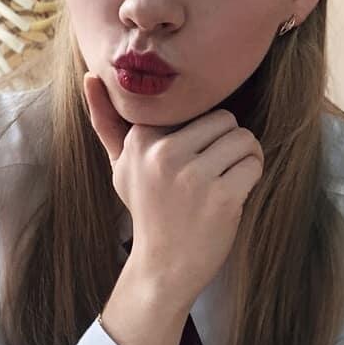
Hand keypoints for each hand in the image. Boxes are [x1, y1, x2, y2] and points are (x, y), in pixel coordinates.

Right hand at [84, 73, 263, 307]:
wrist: (162, 269)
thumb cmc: (147, 211)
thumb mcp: (121, 167)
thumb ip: (106, 122)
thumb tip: (90, 75)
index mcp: (141, 140)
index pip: (194, 107)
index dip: (201, 133)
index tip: (188, 161)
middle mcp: (163, 154)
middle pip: (225, 119)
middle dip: (227, 142)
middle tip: (214, 170)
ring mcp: (192, 176)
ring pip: (243, 139)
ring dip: (244, 158)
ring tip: (227, 179)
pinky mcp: (221, 197)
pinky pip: (253, 164)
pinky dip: (252, 177)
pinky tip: (235, 193)